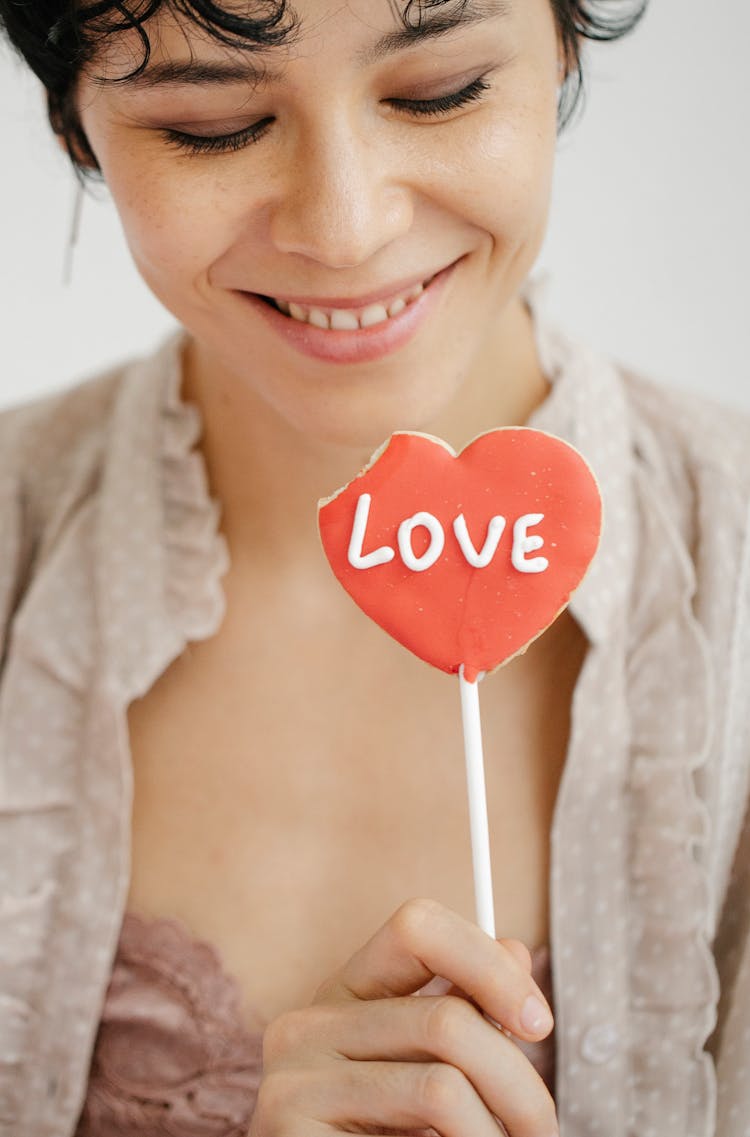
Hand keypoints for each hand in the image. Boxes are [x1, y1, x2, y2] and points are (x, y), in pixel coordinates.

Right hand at [249, 897, 557, 1135]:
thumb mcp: (423, 1069)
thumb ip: (461, 1009)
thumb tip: (516, 952)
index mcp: (340, 995)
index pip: (417, 927)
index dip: (488, 964)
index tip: (539, 1023)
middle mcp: (306, 1025)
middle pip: (447, 1019)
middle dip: (518, 1081)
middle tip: (541, 1130)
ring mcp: (293, 1081)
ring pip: (442, 1084)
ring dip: (497, 1130)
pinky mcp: (293, 1129)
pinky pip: (420, 1133)